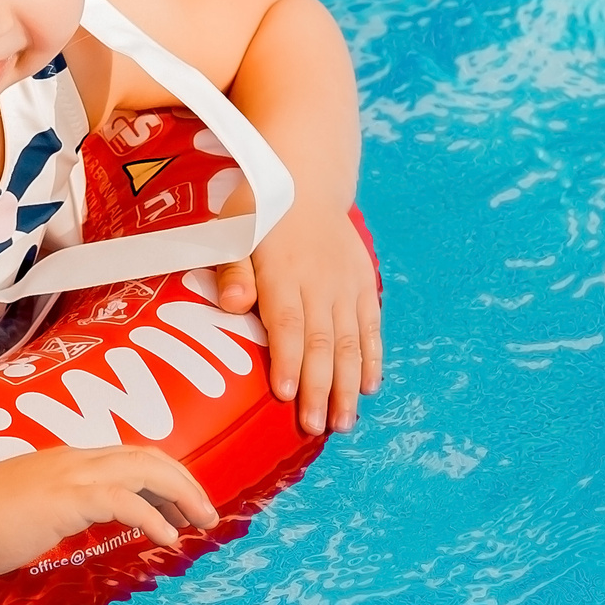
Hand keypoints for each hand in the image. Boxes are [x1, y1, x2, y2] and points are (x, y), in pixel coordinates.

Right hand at [0, 445, 217, 580]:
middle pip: (148, 455)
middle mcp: (73, 459)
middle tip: (207, 515)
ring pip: (145, 469)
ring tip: (201, 524)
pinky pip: (125, 500)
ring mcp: (69, 475)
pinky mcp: (65, 499)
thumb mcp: (26, 511)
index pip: (130, 455)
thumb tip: (73, 524)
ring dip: (181, 495)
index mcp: (65, 460)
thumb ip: (55, 510)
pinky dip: (154, 516)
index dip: (164, 476)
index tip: (183, 505)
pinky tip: (168, 538)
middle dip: (185, 483)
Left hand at [215, 206, 381, 435]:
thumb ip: (234, 268)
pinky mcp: (363, 283)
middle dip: (319, 388)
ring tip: (343, 422)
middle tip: (314, 427)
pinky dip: (372, 358)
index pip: (287, 324)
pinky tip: (369, 388)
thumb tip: (232, 305)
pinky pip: (371, 326)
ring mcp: (346, 284)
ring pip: (350, 341)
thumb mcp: (234, 228)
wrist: (307, 177)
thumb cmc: (259, 209)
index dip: (288, 361)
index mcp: (284, 271)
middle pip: (322, 342)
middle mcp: (319, 281)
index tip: (286, 396)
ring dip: (347, 385)